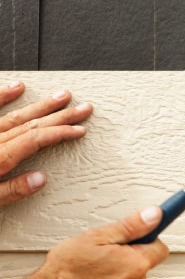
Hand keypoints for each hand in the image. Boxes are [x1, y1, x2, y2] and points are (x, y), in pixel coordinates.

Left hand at [0, 81, 91, 205]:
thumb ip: (10, 191)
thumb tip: (40, 178)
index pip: (35, 139)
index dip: (61, 133)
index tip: (79, 129)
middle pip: (30, 123)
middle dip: (60, 115)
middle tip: (83, 107)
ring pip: (13, 114)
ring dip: (39, 105)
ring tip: (60, 96)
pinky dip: (1, 96)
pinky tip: (16, 88)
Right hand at [0, 207, 169, 278]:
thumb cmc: (65, 272)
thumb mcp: (96, 238)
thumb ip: (131, 226)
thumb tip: (155, 215)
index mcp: (136, 264)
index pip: (160, 247)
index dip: (147, 239)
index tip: (141, 234)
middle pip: (144, 265)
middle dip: (129, 257)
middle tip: (105, 253)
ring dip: (118, 275)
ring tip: (93, 271)